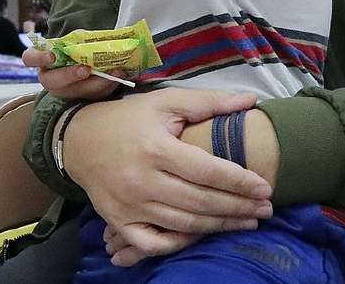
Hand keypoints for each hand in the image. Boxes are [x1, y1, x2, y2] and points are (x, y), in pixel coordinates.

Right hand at [23, 46, 120, 99]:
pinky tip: (118, 75)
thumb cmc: (76, 48)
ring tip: (112, 72)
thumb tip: (90, 34)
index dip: (39, 58)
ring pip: (75, 92)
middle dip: (69, 75)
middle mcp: (50, 78)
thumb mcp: (73, 40)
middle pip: (52, 81)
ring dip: (94, 83)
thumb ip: (76, 39)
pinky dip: (107, 85)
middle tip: (85, 69)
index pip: (30, 58)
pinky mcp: (82, 97)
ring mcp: (65, 91)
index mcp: (41, 60)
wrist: (86, 60)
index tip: (51, 56)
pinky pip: (93, 96)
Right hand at [61, 88, 272, 262]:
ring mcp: (129, 204)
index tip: (265, 187)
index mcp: (155, 148)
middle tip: (265, 209)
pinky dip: (178, 243)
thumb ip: (208, 102)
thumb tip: (251, 101)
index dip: (240, 181)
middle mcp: (141, 179)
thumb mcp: (164, 102)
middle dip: (238, 207)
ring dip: (220, 225)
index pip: (207, 171)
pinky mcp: (118, 220)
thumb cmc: (126, 119)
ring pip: (184, 223)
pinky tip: (201, 235)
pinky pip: (153, 243)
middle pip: (200, 201)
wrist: (78, 140)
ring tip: (247, 222)